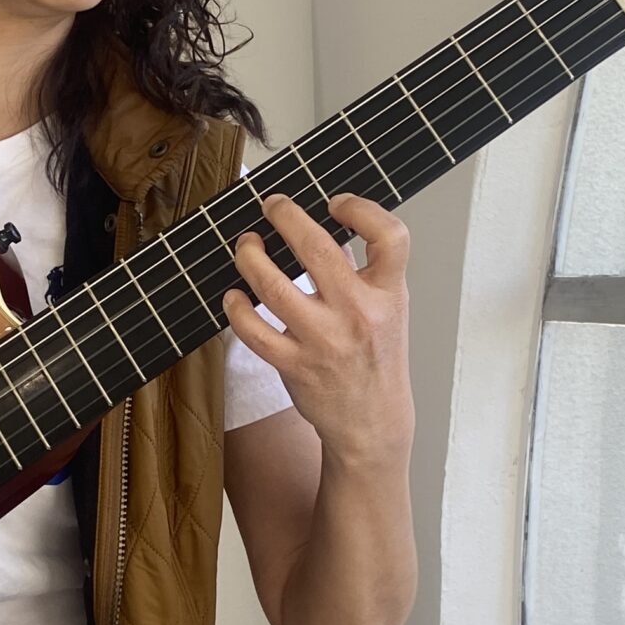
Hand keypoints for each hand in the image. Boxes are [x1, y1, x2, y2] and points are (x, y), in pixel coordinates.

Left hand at [222, 192, 413, 467]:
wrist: (372, 421)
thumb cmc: (378, 358)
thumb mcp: (388, 309)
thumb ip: (361, 269)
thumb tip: (326, 226)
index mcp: (388, 294)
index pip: (390, 236)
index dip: (361, 209)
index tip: (335, 203)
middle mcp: (358, 314)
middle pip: (317, 249)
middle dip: (286, 217)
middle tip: (272, 206)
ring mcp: (324, 341)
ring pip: (273, 286)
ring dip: (250, 257)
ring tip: (246, 245)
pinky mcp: (295, 365)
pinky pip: (253, 330)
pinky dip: (237, 308)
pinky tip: (234, 295)